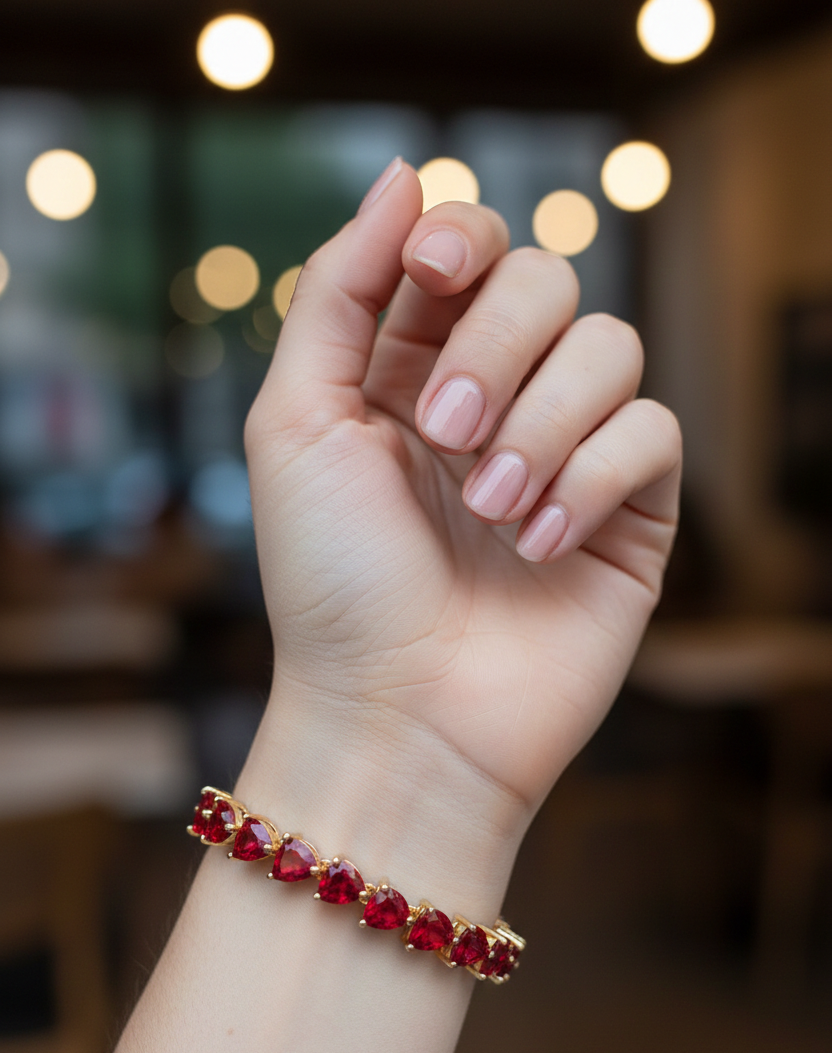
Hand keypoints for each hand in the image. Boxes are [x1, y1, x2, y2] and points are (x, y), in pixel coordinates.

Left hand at [241, 158, 680, 861]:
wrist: (396, 721)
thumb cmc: (332, 585)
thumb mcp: (295, 424)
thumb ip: (338, 292)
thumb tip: (408, 174)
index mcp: (409, 372)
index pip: (469, 251)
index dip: (461, 239)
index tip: (432, 275)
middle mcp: (496, 401)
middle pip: (548, 280)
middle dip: (497, 348)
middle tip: (443, 435)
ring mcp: (567, 454)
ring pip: (611, 349)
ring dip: (543, 424)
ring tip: (488, 510)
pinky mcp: (631, 513)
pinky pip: (653, 435)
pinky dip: (592, 481)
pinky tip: (536, 547)